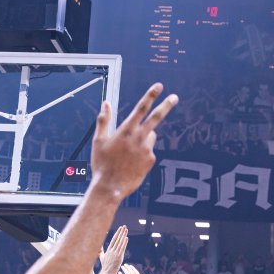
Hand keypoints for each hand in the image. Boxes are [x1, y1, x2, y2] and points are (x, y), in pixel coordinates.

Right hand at [90, 84, 177, 199]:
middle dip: (166, 105)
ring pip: (150, 136)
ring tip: (128, 152)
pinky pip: (149, 151)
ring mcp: (147, 149)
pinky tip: (131, 162)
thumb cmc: (102, 164)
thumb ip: (104, 120)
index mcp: (126, 130)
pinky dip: (142, 153)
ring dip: (144, 138)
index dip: (150, 95)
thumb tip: (106, 103)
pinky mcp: (151, 160)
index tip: (159, 87)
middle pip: (156, 117)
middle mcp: (139, 138)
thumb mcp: (99, 140)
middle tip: (175, 97)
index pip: (141, 108)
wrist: (110, 187)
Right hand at [99, 226, 128, 273]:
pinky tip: (126, 238)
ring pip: (120, 243)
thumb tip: (99, 246)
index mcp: (108, 250)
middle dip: (121, 232)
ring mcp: (115, 253)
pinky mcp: (119, 257)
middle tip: (124, 226)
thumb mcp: (101, 257)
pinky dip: (124, 243)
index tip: (120, 228)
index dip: (117, 233)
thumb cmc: (105, 265)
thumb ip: (100, 251)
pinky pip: (122, 248)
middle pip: (117, 239)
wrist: (106, 273)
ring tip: (126, 230)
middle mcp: (112, 250)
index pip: (113, 239)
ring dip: (123, 236)